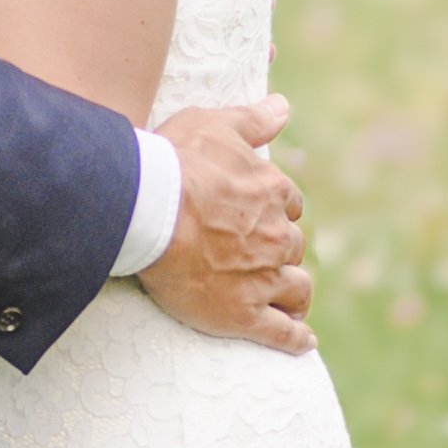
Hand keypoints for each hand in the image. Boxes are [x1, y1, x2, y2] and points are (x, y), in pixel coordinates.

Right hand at [147, 90, 313, 353]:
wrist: (145, 208)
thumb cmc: (174, 162)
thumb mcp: (215, 126)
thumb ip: (253, 119)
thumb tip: (283, 106)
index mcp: (274, 193)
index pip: (290, 206)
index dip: (277, 211)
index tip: (262, 217)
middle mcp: (277, 237)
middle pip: (292, 248)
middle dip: (282, 251)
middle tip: (262, 258)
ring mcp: (263, 278)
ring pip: (296, 290)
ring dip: (294, 294)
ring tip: (289, 302)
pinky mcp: (243, 314)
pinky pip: (282, 333)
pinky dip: (295, 339)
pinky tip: (302, 341)